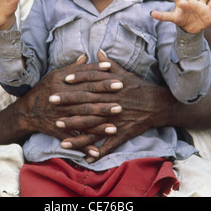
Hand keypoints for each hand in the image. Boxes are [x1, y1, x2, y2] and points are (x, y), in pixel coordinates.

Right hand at [22, 53, 123, 155]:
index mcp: (60, 83)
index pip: (82, 77)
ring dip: (100, 120)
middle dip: (104, 94)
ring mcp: (61, 116)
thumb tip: (86, 56)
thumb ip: (72, 68)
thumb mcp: (54, 75)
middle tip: (121, 91)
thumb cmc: (44, 90)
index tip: (111, 69)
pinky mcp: (60, 131)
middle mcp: (61, 98)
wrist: (27, 112)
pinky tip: (98, 150)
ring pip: (83, 118)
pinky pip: (75, 139)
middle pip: (86, 96)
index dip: (97, 72)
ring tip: (117, 118)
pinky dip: (85, 145)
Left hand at [56, 51, 174, 161]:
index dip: (77, 79)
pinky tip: (85, 158)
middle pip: (87, 102)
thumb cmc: (140, 88)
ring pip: (93, 126)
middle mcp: (112, 102)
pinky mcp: (123, 133)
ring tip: (59, 131)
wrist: (159, 105)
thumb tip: (98, 52)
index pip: (92, 81)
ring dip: (75, 129)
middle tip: (51, 102)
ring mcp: (116, 119)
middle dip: (68, 102)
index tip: (63, 80)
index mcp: (113, 87)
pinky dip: (98, 152)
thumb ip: (110, 65)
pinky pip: (109, 145)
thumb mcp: (126, 74)